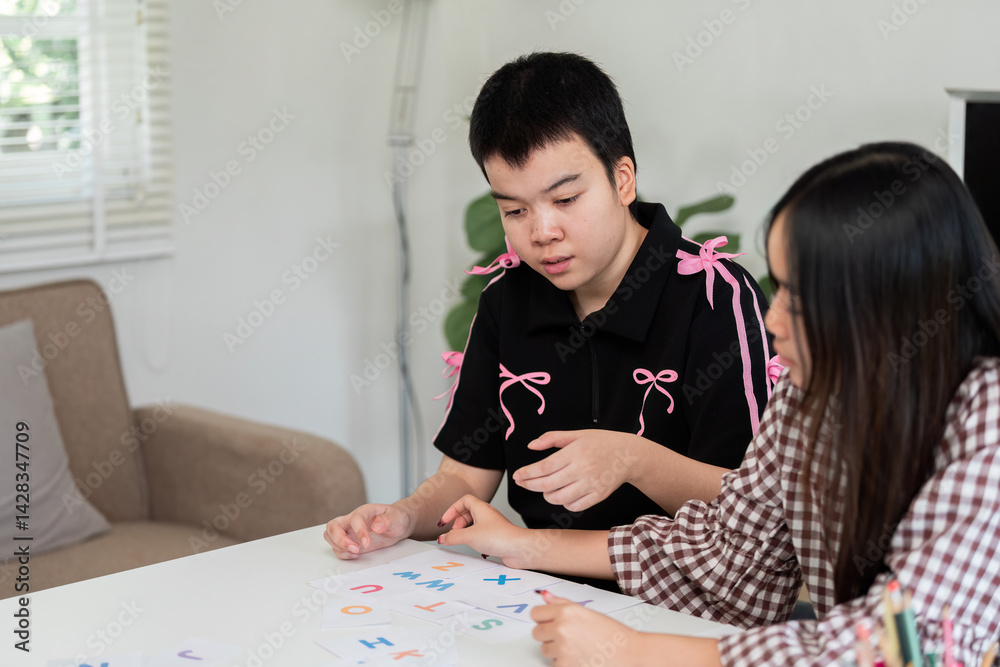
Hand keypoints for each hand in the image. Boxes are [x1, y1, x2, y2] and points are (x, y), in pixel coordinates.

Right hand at [323, 503, 411, 559]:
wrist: (396, 524)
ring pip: (330, 536)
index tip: (367, 543)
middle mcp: (352, 520)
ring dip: (339, 547)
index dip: (359, 531)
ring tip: (356, 552)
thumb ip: (387, 520)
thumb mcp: (396, 517)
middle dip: (339, 539)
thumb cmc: (395, 518)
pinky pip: (337, 547)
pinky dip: (342, 553)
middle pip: (333, 526)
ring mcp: (349, 531)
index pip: (355, 519)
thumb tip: (376, 526)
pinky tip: (355, 555)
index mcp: (364, 511)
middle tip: (355, 549)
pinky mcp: (349, 541)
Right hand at [437, 495, 534, 568]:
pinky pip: (480, 534)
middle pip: (468, 512)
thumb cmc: (499, 536)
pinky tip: (473, 547)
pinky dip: (473, 539)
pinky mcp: (495, 536)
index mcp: (481, 508)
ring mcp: (492, 525)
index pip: (464, 501)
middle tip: (454, 533)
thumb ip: (453, 537)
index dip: (452, 509)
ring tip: (461, 540)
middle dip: (458, 522)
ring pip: (474, 524)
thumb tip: (442, 538)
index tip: (445, 521)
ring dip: (465, 531)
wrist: (518, 548)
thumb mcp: (469, 536)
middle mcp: (487, 514)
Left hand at [512, 430, 642, 510]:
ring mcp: (591, 485)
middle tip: (522, 483)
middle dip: (530, 485)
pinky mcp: (599, 496)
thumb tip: (531, 446)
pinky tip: (562, 495)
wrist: (628, 455)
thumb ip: (552, 438)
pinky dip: (564, 503)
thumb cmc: (601, 442)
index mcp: (575, 452)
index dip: (527, 474)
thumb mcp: (577, 434)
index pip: (544, 467)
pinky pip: (574, 506)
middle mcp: (583, 469)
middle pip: (547, 485)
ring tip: (544, 488)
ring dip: (546, 496)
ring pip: (559, 498)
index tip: (517, 476)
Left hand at [532, 590, 639, 664]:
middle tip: (566, 636)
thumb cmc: (612, 634)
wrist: (629, 655)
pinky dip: (564, 663)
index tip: (549, 621)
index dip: (543, 618)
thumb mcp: (586, 612)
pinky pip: (554, 664)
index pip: (535, 613)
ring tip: (576, 647)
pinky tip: (578, 658)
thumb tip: (544, 596)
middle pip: (536, 633)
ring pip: (545, 650)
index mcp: (566, 611)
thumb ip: (562, 604)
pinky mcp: (565, 665)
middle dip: (548, 635)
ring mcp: (562, 648)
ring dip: (556, 650)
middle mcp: (562, 628)